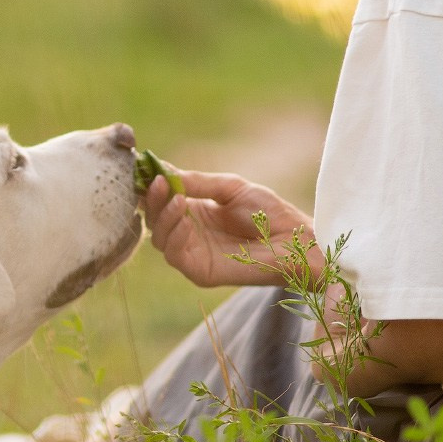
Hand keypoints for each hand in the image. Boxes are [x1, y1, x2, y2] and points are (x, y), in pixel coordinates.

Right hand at [142, 169, 315, 287]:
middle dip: (153, 200)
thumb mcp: (230, 188)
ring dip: (163, 217)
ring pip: (159, 238)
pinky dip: (174, 236)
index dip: (152, 186)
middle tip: (158, 182)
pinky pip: (174, 256)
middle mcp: (189, 233)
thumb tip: (164, 170)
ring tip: (177, 199)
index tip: (148, 170)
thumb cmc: (268, 213)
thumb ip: (198, 182)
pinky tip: (186, 218)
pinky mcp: (200, 271)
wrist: (294, 240)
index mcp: (195, 211)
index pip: (161, 200)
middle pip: (154, 219)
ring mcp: (193, 253)